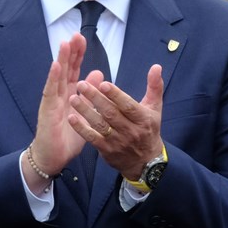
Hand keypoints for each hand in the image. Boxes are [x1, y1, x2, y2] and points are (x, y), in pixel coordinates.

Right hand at [22, 34, 88, 192]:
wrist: (53, 156)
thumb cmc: (68, 135)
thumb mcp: (84, 112)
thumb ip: (90, 93)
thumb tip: (98, 73)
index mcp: (69, 94)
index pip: (73, 70)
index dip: (77, 55)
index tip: (82, 38)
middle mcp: (59, 94)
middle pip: (65, 69)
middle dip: (70, 52)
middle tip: (75, 34)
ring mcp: (52, 100)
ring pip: (57, 76)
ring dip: (61, 59)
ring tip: (65, 43)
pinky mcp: (47, 110)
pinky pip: (50, 92)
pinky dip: (53, 78)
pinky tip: (56, 66)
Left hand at [69, 64, 164, 178]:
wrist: (145, 161)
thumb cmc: (149, 129)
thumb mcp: (155, 108)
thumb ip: (154, 86)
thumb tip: (156, 66)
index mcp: (143, 118)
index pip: (128, 105)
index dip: (115, 95)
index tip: (102, 84)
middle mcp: (131, 130)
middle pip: (111, 113)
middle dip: (95, 98)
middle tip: (81, 84)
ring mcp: (118, 141)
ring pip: (100, 125)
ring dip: (85, 111)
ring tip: (73, 98)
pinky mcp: (107, 150)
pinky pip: (92, 138)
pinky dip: (81, 129)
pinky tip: (72, 118)